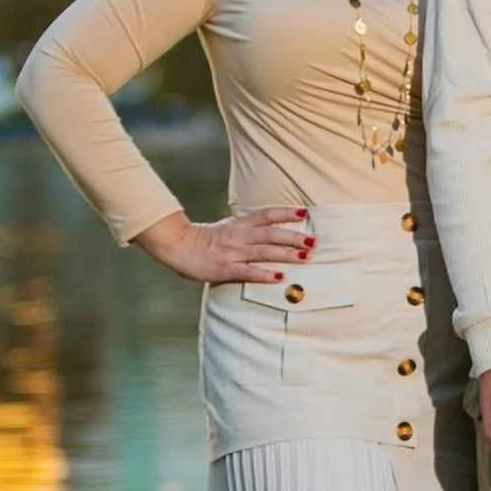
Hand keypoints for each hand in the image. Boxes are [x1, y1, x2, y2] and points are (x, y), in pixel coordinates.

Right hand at [131, 207, 312, 284]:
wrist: (177, 246)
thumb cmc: (203, 239)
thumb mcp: (226, 228)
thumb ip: (246, 229)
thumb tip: (268, 231)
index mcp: (239, 224)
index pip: (266, 215)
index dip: (285, 213)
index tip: (304, 213)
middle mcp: (238, 235)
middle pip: (271, 233)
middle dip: (294, 237)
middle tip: (313, 241)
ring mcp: (232, 252)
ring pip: (264, 251)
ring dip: (286, 254)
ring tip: (305, 257)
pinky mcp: (225, 268)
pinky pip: (248, 272)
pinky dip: (265, 274)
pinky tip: (279, 277)